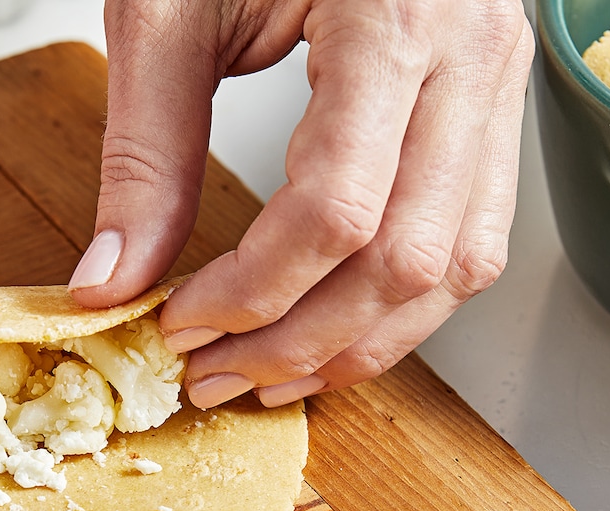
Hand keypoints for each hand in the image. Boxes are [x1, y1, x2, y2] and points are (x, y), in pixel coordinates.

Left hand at [69, 0, 533, 407]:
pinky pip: (473, 239)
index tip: (182, 324)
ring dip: (364, 343)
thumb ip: (145, 148)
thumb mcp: (174, 5)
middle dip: (304, 341)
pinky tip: (336, 325)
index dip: (255, 292)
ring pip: (459, 269)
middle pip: (409, 260)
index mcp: (394, 15)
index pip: (338, 208)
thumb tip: (113, 278)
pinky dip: (404, 304)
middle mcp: (468, 56)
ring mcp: (497, 85)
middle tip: (218, 374)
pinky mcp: (492, 109)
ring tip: (275, 373)